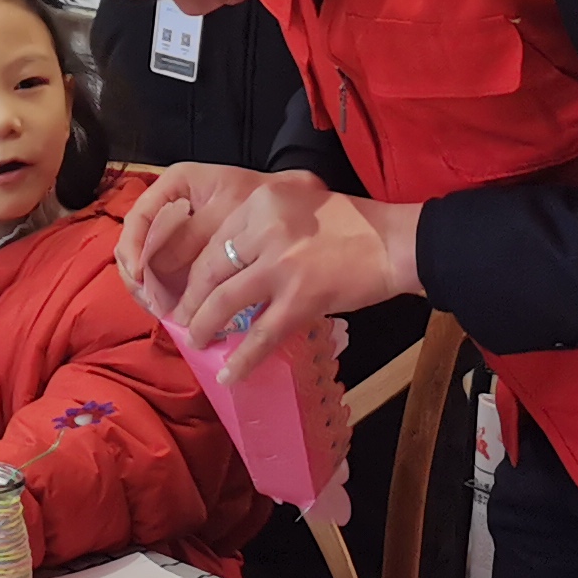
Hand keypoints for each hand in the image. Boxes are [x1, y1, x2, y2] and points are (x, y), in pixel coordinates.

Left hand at [123, 165, 420, 378]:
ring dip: (204, 328)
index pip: (213, 241)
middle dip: (191, 302)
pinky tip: (229, 375)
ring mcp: (281, 265)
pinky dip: (242, 359)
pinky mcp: (300, 298)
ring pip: (224, 302)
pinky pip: (260, 335)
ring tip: (197, 343)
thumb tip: (229, 265)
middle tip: (183, 321)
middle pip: (209, 271)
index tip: (187, 289)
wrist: (395, 243)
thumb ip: (263, 226)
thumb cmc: (352, 225)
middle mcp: (264, 229)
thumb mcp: (297, 206)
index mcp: (261, 203)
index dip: (194, 271)